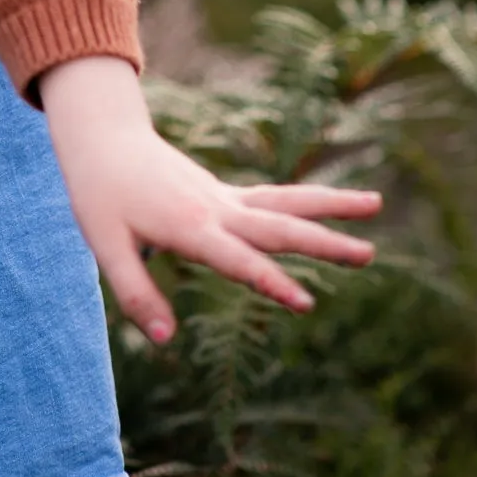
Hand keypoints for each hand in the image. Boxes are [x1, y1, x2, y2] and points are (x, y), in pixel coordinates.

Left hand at [39, 54, 382, 344]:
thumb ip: (137, 294)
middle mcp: (215, 209)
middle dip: (323, 241)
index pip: (237, 260)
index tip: (305, 303)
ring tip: (377, 203)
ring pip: (285, 200)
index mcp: (188, 226)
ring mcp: (223, 197)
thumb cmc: (99, 193)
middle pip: (278, 226)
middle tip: (370, 253)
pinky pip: (273, 197)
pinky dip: (305, 201)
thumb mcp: (106, 246)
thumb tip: (167, 340)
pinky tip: (333, 210)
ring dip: (330, 204)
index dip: (269, 282)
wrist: (102, 136)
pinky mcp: (223, 194)